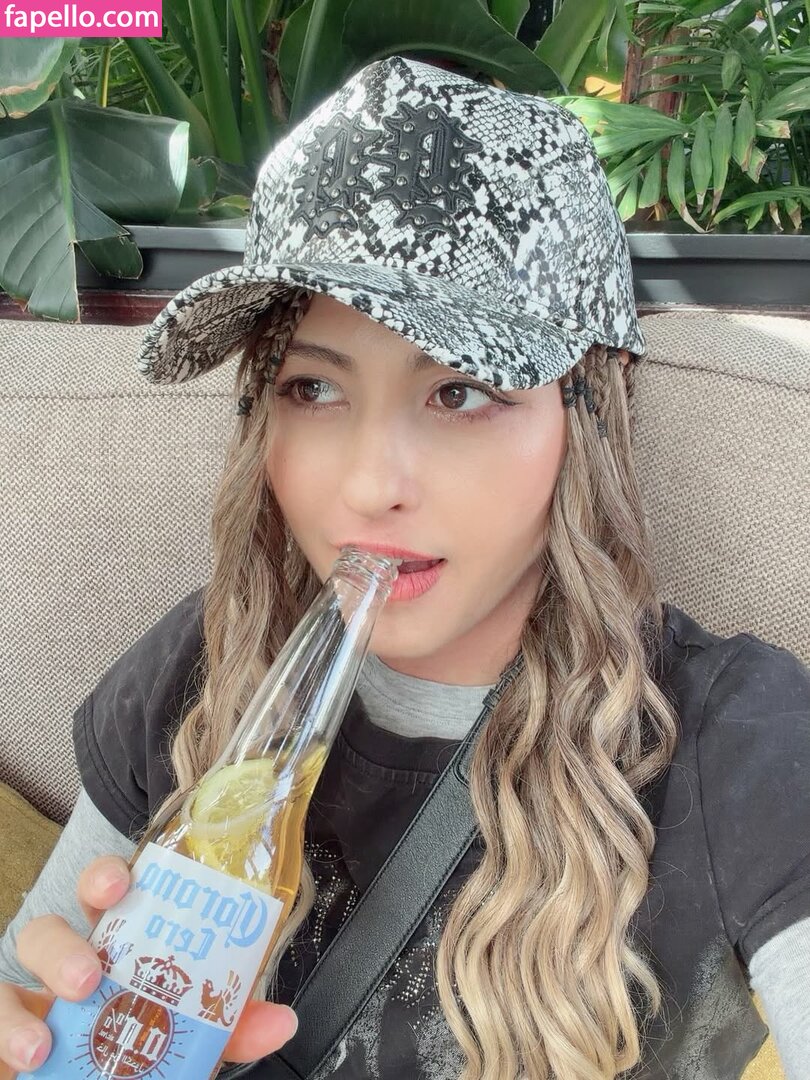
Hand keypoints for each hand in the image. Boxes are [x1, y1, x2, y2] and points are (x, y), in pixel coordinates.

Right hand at [0, 855, 297, 1077]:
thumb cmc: (137, 1051)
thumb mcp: (188, 1040)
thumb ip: (230, 1030)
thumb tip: (282, 1020)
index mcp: (116, 949)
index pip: (107, 895)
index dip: (106, 877)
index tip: (119, 880)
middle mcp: (68, 966)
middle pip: (52, 923)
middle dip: (68, 935)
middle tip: (92, 972)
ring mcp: (30, 1002)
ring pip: (15, 966)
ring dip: (30, 993)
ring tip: (52, 1032)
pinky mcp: (5, 1034)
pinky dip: (5, 1031)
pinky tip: (29, 1054)